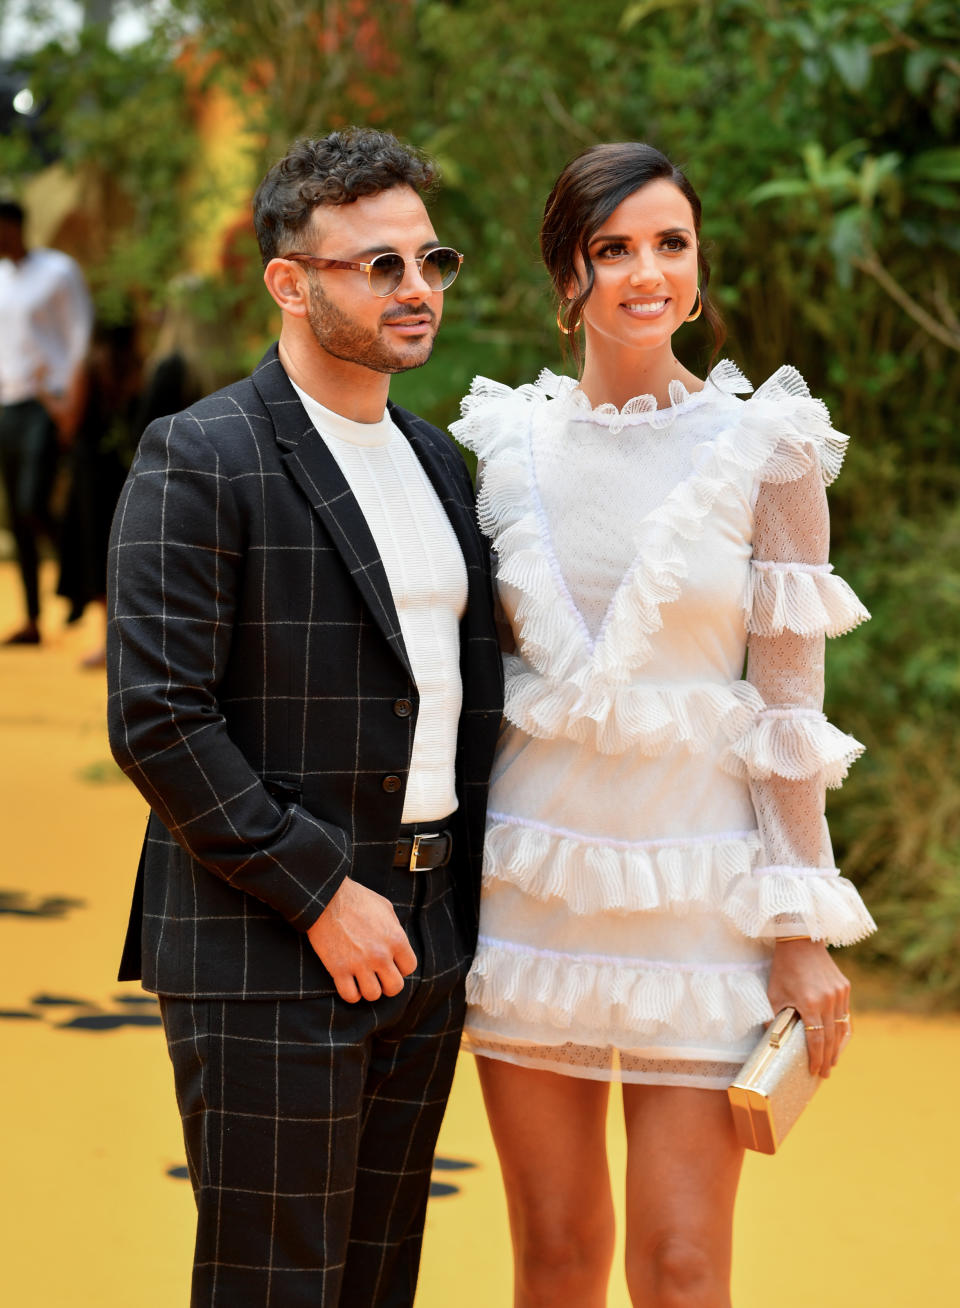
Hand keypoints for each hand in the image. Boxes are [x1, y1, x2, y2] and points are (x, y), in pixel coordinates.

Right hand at [306, 877, 416, 1003]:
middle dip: (388, 983)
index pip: (409, 968)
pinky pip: (350, 996)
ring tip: (363, 979)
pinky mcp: (338, 969)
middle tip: (378, 975)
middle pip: (395, 987)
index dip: (400, 967)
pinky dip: (351, 993)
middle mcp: (381, 955)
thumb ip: (395, 929)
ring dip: (368, 989)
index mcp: (396, 939)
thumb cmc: (356, 898)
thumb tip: (398, 946)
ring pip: (373, 995)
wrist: (326, 897)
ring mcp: (359, 964)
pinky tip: (349, 982)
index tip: (391, 962)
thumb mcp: (385, 908)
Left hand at [767, 938, 850, 1078]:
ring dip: (838, 1047)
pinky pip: (845, 1014)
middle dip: (828, 1058)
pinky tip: (839, 1040)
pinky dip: (842, 1029)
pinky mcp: (844, 987)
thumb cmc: (783, 969)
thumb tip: (771, 1041)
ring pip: (841, 1028)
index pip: (816, 1039)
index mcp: (810, 1003)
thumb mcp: (774, 994)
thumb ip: (775, 1019)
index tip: (815, 1071)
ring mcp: (840, 993)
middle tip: (825, 1073)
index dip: (816, 1057)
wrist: (800, 941)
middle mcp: (829, 1000)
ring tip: (832, 1061)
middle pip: (831, 1038)